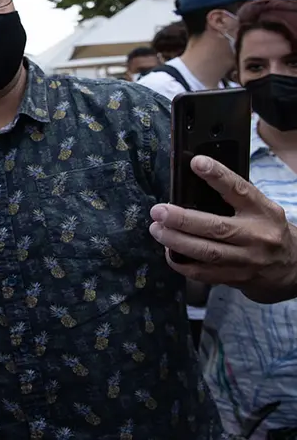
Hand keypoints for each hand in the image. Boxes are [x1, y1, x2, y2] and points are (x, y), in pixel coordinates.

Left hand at [150, 155, 296, 303]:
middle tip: (159, 211)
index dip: (218, 175)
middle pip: (215, 227)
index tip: (197, 162)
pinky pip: (204, 273)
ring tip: (157, 230)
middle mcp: (257, 236)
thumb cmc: (268, 231)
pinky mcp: (237, 278)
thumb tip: (191, 185)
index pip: (240, 190)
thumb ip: (234, 200)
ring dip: (176, 241)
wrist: (294, 267)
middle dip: (181, 219)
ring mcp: (247, 260)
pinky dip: (182, 263)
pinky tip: (169, 252)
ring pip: (206, 252)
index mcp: (264, 212)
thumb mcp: (261, 210)